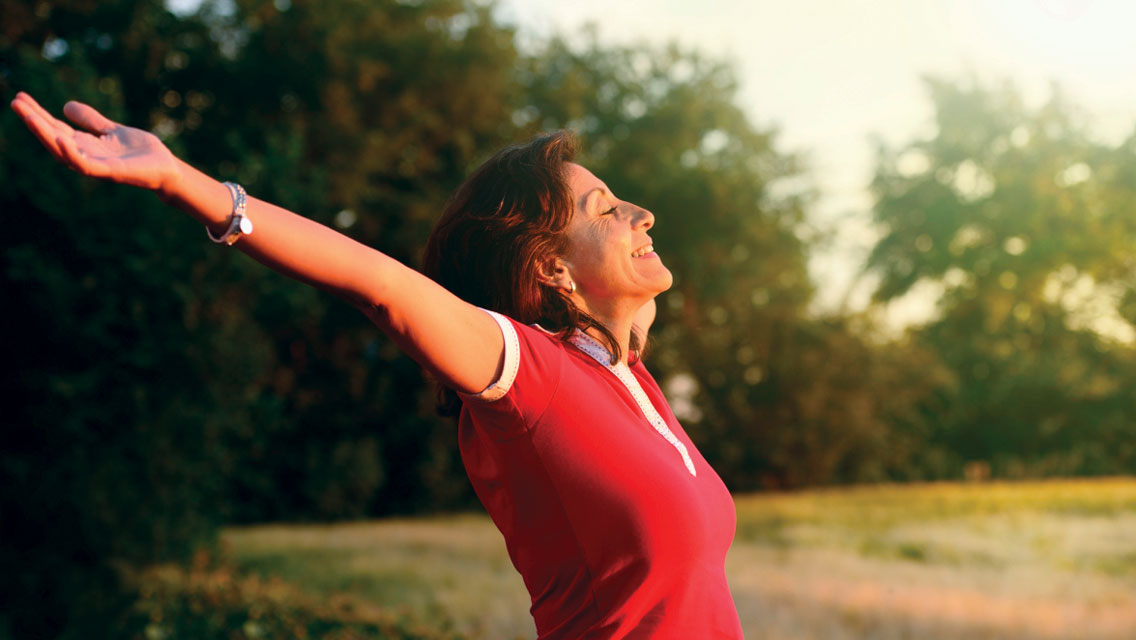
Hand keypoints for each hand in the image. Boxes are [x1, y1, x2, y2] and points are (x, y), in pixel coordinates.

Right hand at [10, 92, 181, 194]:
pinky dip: (72, 153)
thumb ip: (91, 120)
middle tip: (15, 103)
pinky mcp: (111, 172)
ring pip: (63, 152)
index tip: (20, 97)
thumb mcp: (112, 129)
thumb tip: (65, 106)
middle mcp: (86, 155)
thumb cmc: (141, 151)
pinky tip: (60, 139)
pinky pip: (86, 166)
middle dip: (34, 122)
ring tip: (28, 117)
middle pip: (53, 139)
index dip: (38, 114)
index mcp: (85, 145)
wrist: (167, 167)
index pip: (55, 128)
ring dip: (45, 135)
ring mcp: (97, 165)